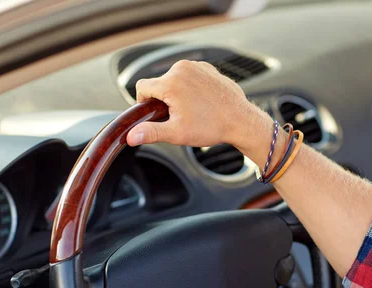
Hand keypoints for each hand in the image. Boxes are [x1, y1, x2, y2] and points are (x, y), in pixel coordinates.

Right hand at [126, 60, 267, 148]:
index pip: (142, 87)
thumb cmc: (211, 127)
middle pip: (159, 83)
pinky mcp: (208, 68)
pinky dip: (191, 87)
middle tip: (180, 116)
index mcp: (171, 82)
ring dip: (177, 93)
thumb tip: (130, 136)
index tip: (155, 114)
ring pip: (174, 79)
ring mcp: (197, 66)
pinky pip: (190, 76)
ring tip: (193, 110)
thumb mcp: (177, 133)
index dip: (144, 102)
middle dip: (164, 99)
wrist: (241, 120)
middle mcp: (182, 69)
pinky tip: (202, 102)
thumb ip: (151, 132)